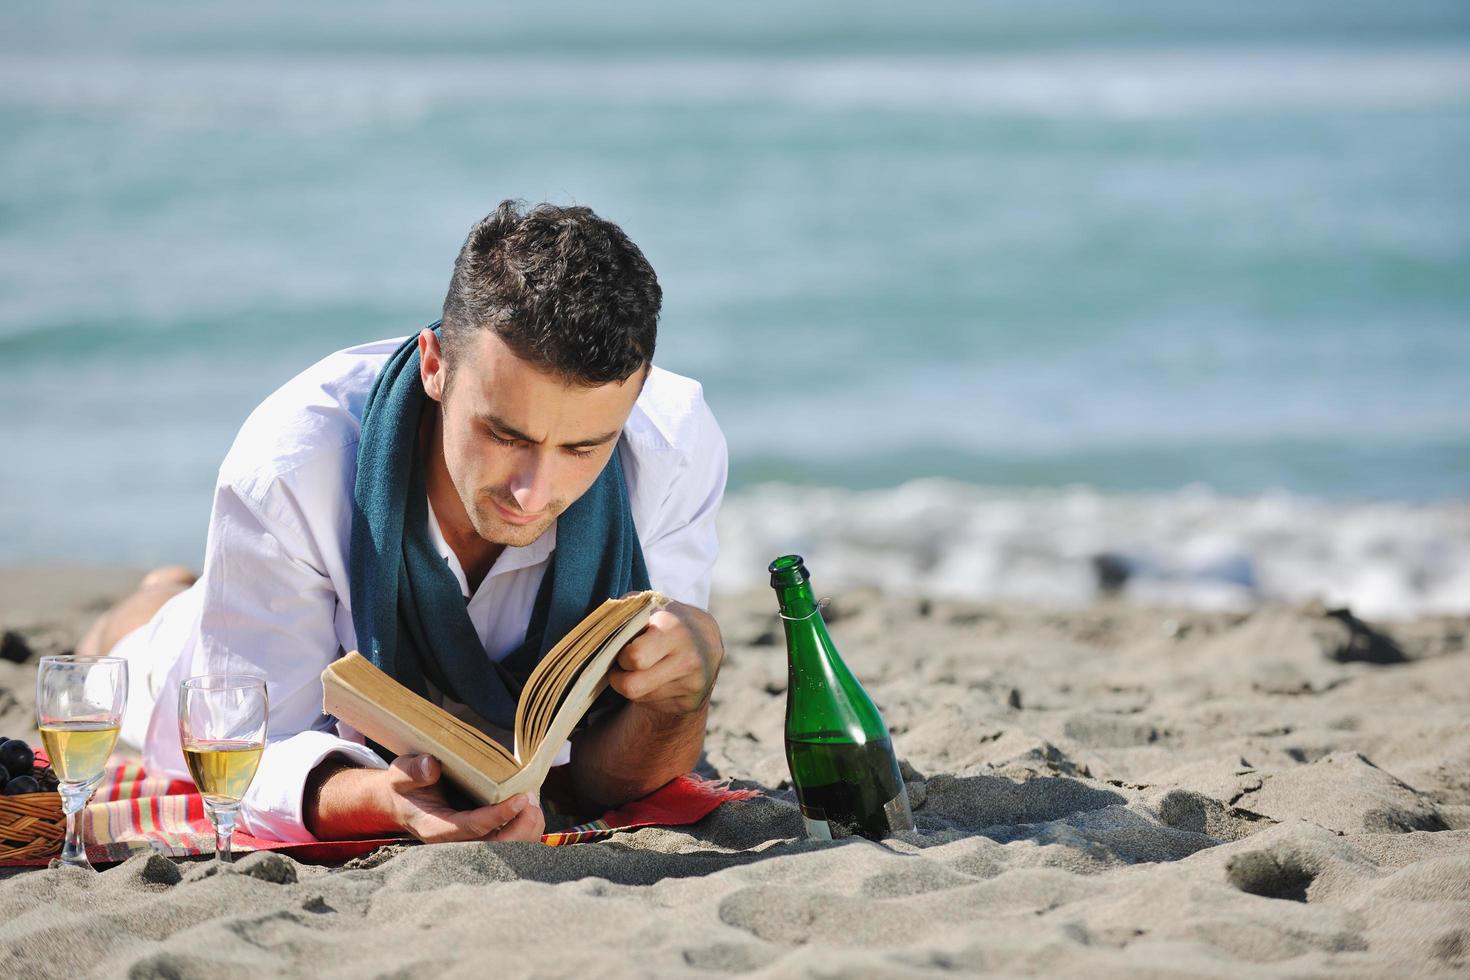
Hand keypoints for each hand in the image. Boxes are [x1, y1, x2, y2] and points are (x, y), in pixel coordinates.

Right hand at [379, 754, 544, 843]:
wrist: (404, 802)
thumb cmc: (406, 786)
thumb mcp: (401, 773)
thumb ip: (413, 771)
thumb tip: (432, 766)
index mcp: (436, 829)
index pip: (473, 827)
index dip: (499, 815)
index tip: (520, 799)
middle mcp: (456, 843)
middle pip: (497, 847)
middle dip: (521, 827)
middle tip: (531, 799)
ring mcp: (471, 844)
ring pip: (509, 850)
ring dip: (528, 829)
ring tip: (534, 802)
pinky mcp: (483, 839)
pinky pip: (511, 843)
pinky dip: (527, 829)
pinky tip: (530, 808)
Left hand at [607, 600, 723, 716]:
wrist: (706, 640)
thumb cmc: (665, 619)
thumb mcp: (648, 605)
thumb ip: (622, 614)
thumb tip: (596, 637)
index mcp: (674, 630)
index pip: (634, 657)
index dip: (621, 656)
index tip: (622, 650)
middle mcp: (687, 659)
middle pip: (632, 687)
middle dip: (619, 678)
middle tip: (622, 666)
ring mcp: (691, 684)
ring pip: (639, 698)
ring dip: (633, 686)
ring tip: (642, 669)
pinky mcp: (691, 703)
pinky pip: (653, 706)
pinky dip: (647, 694)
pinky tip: (656, 678)